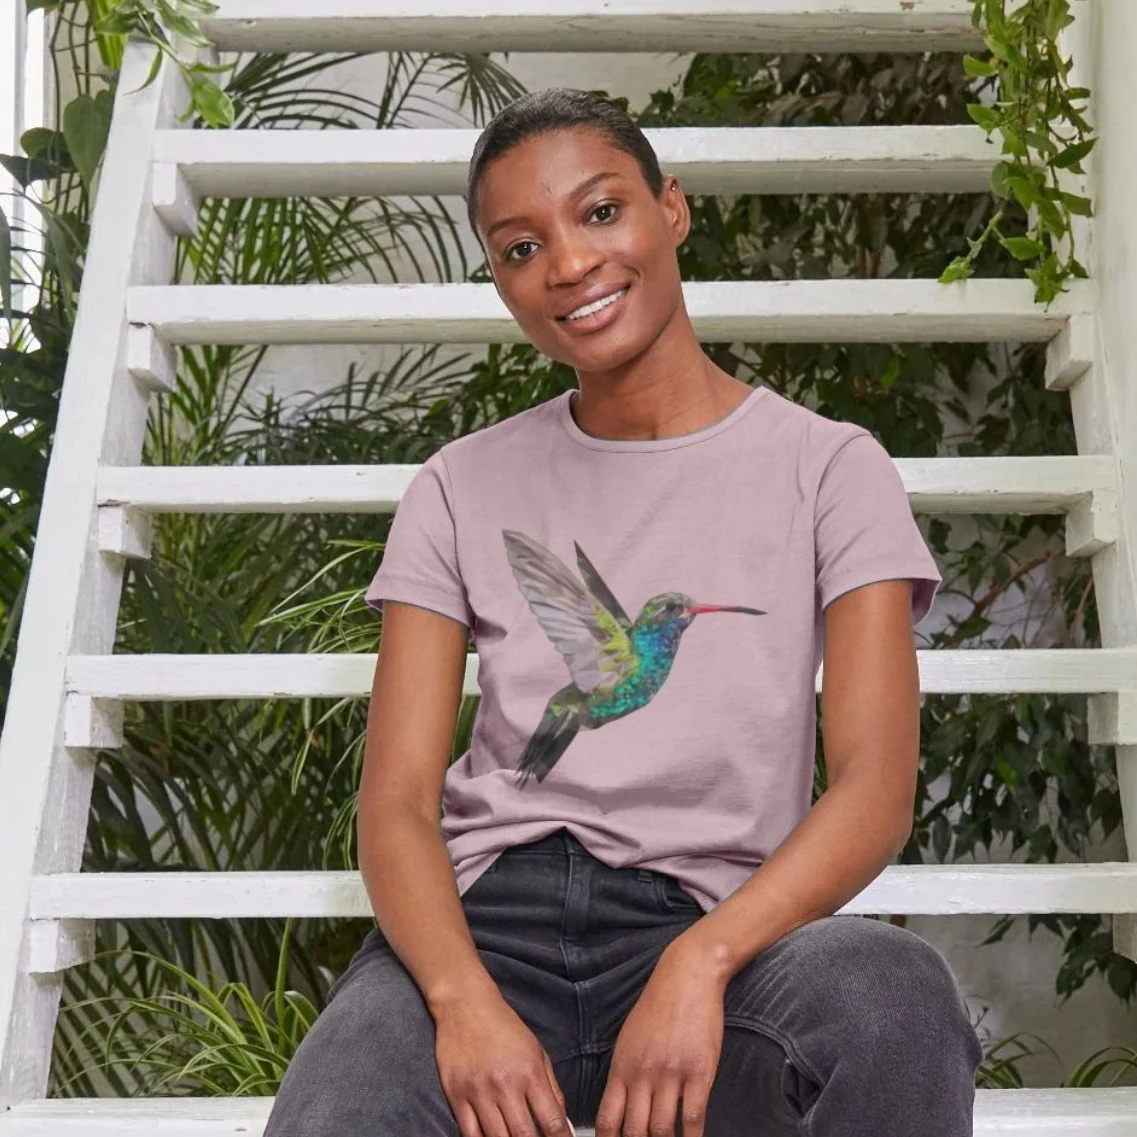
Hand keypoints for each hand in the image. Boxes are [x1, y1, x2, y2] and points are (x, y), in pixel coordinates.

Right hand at [433, 990, 574, 1136]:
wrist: (466, 1005)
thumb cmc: (505, 1027)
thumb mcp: (537, 1052)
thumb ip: (552, 1090)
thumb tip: (563, 1126)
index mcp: (530, 1073)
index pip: (552, 1121)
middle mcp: (505, 1085)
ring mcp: (479, 1091)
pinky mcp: (456, 1095)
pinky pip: (469, 1134)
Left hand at [594, 941, 727, 1136]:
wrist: (687, 975)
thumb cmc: (657, 1006)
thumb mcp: (629, 1038)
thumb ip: (623, 1074)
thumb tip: (617, 1109)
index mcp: (622, 1066)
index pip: (607, 1119)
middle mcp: (643, 1074)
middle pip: (634, 1132)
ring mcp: (671, 1074)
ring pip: (662, 1130)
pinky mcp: (699, 1071)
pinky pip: (693, 1117)